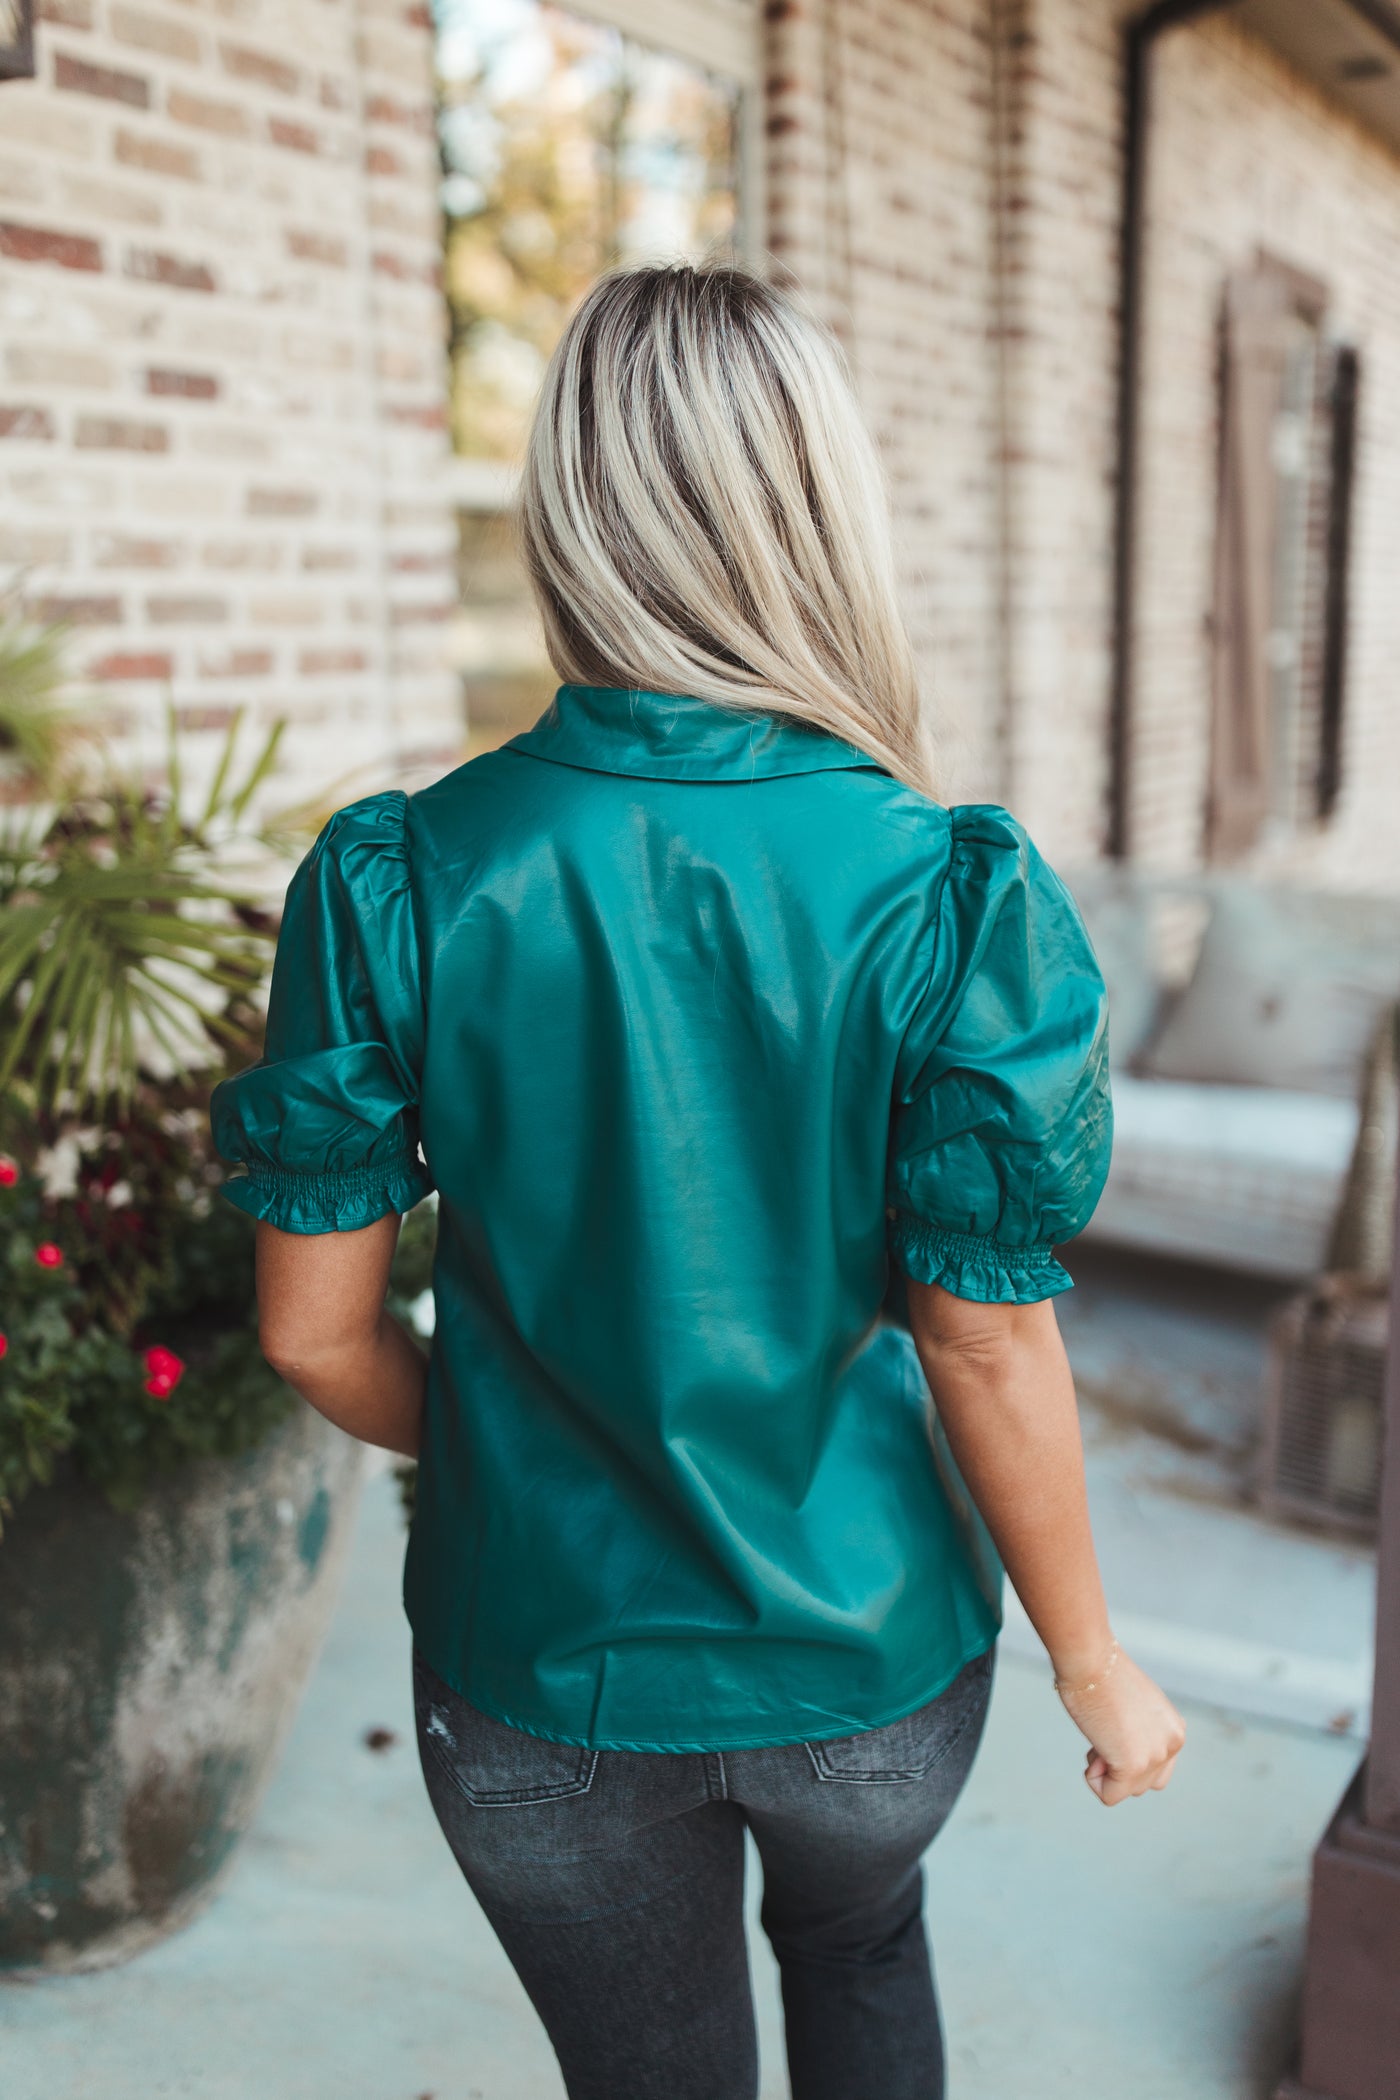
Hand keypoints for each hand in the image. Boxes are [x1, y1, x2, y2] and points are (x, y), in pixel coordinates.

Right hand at [1056, 1644, 1185, 1805]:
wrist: (1090, 1659)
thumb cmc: (1100, 1673)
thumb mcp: (1133, 1706)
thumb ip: (1140, 1732)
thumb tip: (1125, 1751)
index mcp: (1175, 1729)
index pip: (1156, 1765)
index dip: (1127, 1752)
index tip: (1113, 1726)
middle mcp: (1172, 1744)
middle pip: (1145, 1782)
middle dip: (1119, 1765)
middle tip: (1103, 1732)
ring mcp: (1155, 1756)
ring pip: (1128, 1790)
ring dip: (1106, 1771)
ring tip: (1098, 1735)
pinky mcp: (1133, 1766)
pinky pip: (1109, 1795)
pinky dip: (1093, 1780)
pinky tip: (1093, 1748)